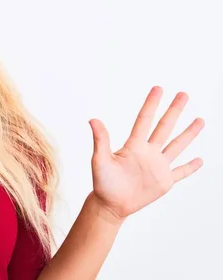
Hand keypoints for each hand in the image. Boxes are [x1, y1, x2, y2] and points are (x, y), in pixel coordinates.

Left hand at [88, 86, 203, 221]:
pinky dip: (190, 167)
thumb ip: (101, 140)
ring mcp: (158, 166)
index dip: (151, 104)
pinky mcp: (164, 182)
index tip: (158, 88)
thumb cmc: (103, 182)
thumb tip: (92, 120)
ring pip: (177, 146)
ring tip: (199, 120)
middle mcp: (148, 153)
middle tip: (183, 94)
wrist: (110, 205)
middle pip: (164, 127)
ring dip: (188, 133)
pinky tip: (200, 159)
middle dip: (174, 111)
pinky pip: (180, 172)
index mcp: (134, 146)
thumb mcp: (100, 160)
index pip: (145, 120)